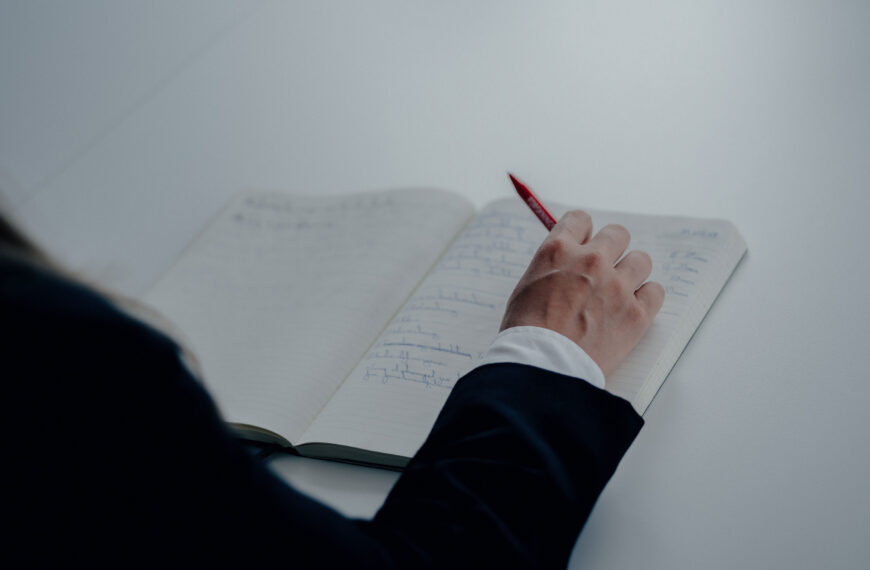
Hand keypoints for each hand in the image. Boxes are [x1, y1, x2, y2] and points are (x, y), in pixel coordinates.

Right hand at [500, 210, 664, 376]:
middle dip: (611, 249)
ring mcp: (617, 287)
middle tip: (603, 270)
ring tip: (618, 294)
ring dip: (631, 273)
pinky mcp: (636, 314)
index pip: (580, 220)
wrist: (543, 367)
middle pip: (618, 234)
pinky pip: (656, 292)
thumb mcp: (526, 287)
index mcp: (558, 251)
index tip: (583, 244)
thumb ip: (551, 268)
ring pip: (641, 260)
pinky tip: (631, 310)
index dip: (582, 233)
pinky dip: (646, 299)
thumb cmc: (526, 332)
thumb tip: (565, 263)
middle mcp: (591, 261)